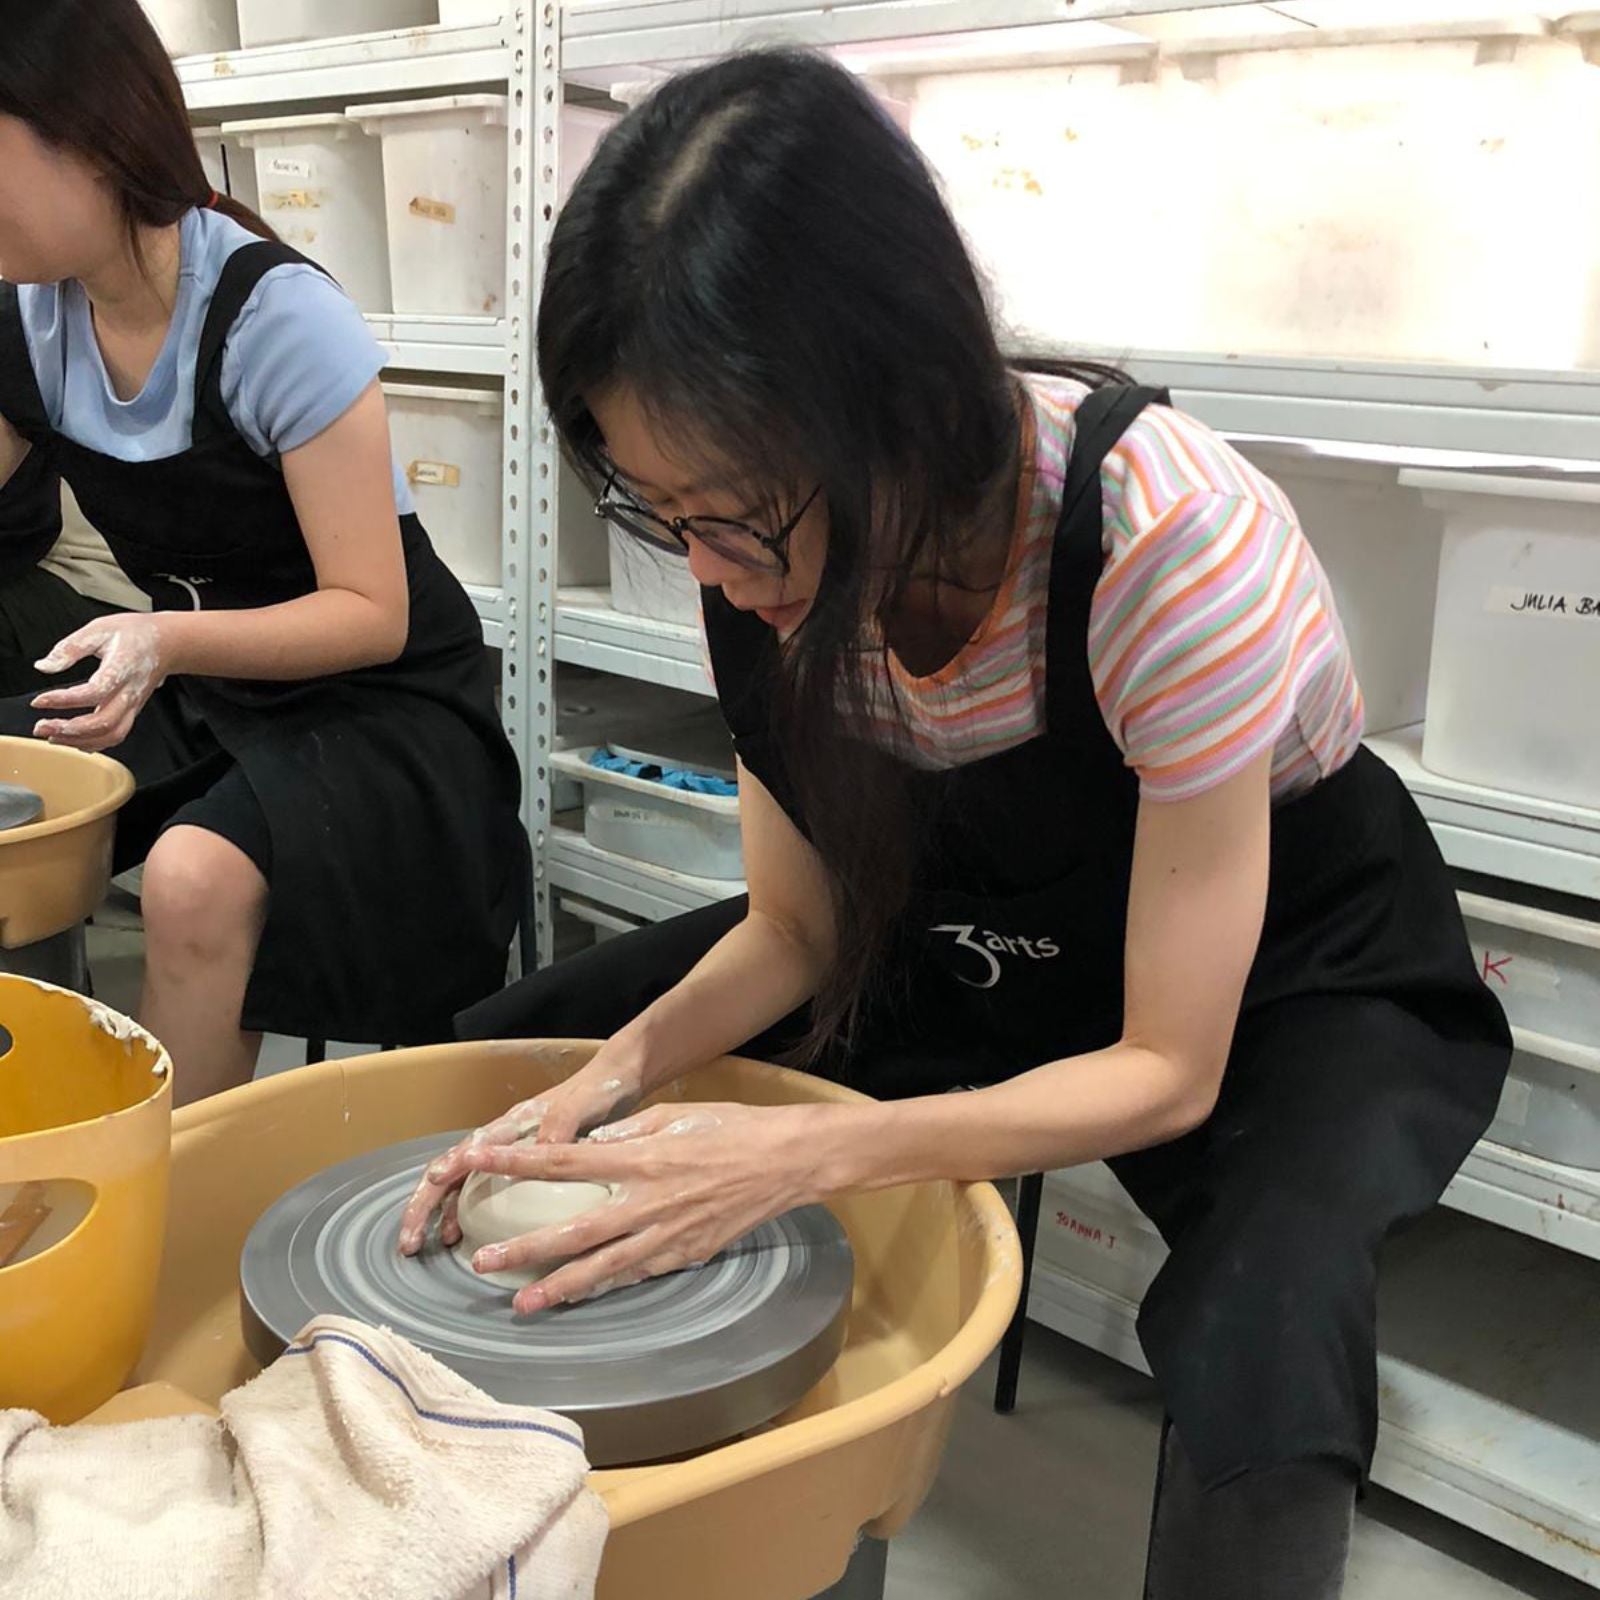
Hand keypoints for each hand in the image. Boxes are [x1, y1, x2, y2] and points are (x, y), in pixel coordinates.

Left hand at [31, 614, 170, 750]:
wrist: (166, 643)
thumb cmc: (134, 634)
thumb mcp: (98, 630)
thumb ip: (70, 649)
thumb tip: (44, 666)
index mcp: (122, 668)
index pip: (94, 692)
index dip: (64, 700)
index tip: (39, 701)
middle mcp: (130, 692)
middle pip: (104, 722)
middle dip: (70, 730)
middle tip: (42, 727)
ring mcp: (133, 705)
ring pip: (112, 735)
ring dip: (80, 741)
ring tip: (54, 737)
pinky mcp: (132, 711)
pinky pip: (116, 735)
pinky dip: (94, 743)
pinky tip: (75, 740)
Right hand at [396, 1049, 644, 1255]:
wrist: (615, 1082)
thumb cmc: (598, 1089)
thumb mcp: (583, 1104)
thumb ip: (562, 1122)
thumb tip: (539, 1147)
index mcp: (514, 1123)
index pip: (469, 1149)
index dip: (445, 1172)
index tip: (429, 1194)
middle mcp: (503, 1137)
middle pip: (451, 1170)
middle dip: (424, 1205)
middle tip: (409, 1241)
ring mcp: (509, 1152)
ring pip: (460, 1184)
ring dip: (441, 1213)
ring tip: (430, 1245)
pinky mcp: (521, 1165)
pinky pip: (481, 1191)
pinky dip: (465, 1212)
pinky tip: (463, 1236)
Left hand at [452, 1100, 834, 1315]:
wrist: (787, 1162)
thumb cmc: (732, 1128)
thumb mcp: (676, 1113)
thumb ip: (630, 1132)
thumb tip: (590, 1145)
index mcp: (641, 1158)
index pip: (563, 1162)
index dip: (517, 1163)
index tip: (479, 1163)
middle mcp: (647, 1202)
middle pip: (574, 1231)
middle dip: (525, 1247)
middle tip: (483, 1261)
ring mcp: (667, 1235)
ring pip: (603, 1268)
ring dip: (558, 1286)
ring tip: (522, 1301)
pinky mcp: (686, 1254)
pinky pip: (637, 1274)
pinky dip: (605, 1286)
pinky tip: (579, 1297)